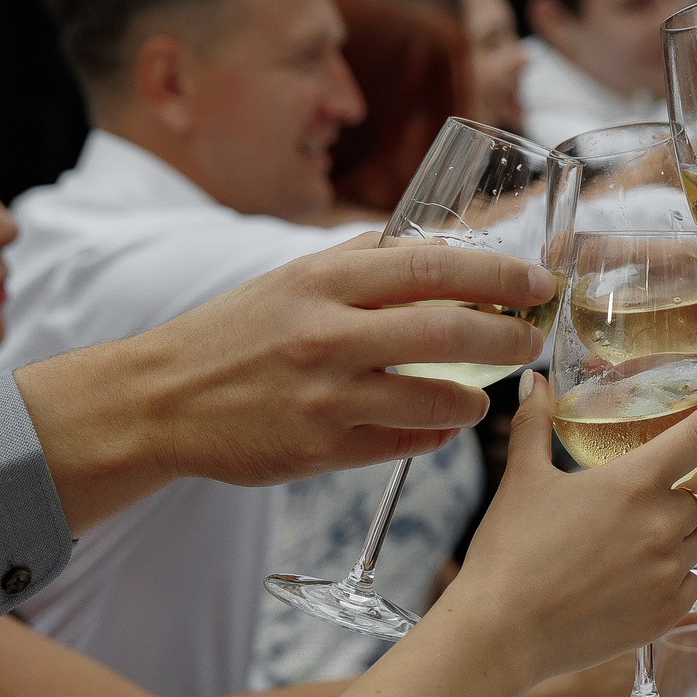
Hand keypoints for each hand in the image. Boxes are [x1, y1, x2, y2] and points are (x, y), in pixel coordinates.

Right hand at [15, 236, 559, 526]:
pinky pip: (405, 441)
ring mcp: (325, 397)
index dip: (499, 273)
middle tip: (533, 338)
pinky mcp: (319, 451)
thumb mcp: (292, 280)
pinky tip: (442, 422)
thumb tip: (439, 245)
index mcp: (322, 281)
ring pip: (438, 396)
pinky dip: (436, 431)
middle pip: (449, 329)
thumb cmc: (234, 333)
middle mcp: (326, 336)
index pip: (434, 266)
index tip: (538, 282)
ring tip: (486, 392)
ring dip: (477, 396)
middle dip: (509, 335)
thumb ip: (361, 263)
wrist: (157, 400)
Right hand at [436, 371, 696, 685]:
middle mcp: (662, 525)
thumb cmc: (509, 553)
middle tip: (652, 498)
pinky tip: (630, 581)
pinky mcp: (669, 612)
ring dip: (678, 534)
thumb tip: (533, 379)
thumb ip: (535, 424)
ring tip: (624, 547)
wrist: (501, 634)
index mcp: (633, 483)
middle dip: (690, 489)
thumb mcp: (522, 480)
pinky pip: (692, 582)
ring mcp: (670, 572)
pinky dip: (673, 576)